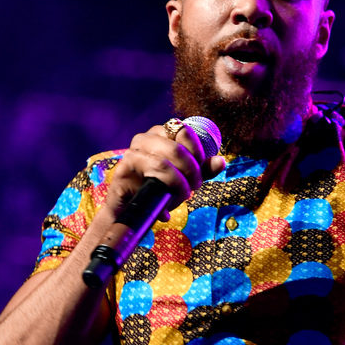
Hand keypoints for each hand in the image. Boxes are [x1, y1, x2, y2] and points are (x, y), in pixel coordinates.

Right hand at [105, 122, 224, 222]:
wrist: (132, 214)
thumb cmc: (158, 192)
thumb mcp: (185, 180)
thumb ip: (202, 170)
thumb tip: (221, 161)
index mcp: (160, 135)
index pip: (184, 131)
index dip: (197, 152)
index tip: (199, 172)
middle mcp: (144, 139)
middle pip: (177, 148)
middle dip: (192, 172)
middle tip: (194, 187)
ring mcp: (132, 153)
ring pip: (165, 162)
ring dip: (180, 183)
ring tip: (183, 196)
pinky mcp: (123, 170)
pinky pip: (153, 175)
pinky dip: (166, 189)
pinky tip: (167, 205)